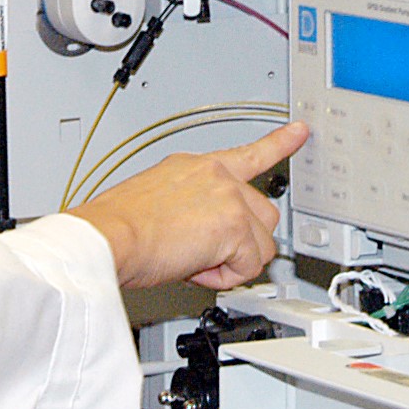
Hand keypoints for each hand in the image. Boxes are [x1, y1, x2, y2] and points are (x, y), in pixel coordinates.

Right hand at [69, 121, 305, 290]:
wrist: (107, 237)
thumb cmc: (117, 227)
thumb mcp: (157, 201)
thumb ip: (192, 208)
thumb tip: (201, 236)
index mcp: (197, 166)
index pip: (247, 153)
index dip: (279, 143)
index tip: (300, 131)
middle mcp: (216, 175)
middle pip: (263, 215)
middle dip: (241, 243)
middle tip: (201, 253)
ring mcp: (229, 197)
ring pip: (262, 245)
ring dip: (232, 262)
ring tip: (191, 260)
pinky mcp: (235, 226)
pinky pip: (249, 267)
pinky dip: (224, 277)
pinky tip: (193, 267)